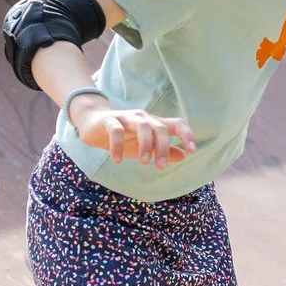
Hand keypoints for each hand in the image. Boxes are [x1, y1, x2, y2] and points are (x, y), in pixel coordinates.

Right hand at [70, 96, 196, 167]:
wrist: (93, 122)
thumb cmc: (124, 135)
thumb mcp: (145, 145)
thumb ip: (164, 150)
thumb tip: (184, 156)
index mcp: (154, 123)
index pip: (177, 124)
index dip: (187, 134)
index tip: (192, 150)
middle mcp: (143, 118)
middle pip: (160, 128)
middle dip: (163, 147)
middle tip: (161, 166)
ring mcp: (126, 118)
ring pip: (142, 126)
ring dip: (145, 145)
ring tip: (143, 162)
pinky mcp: (109, 120)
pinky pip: (116, 131)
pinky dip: (118, 146)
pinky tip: (117, 160)